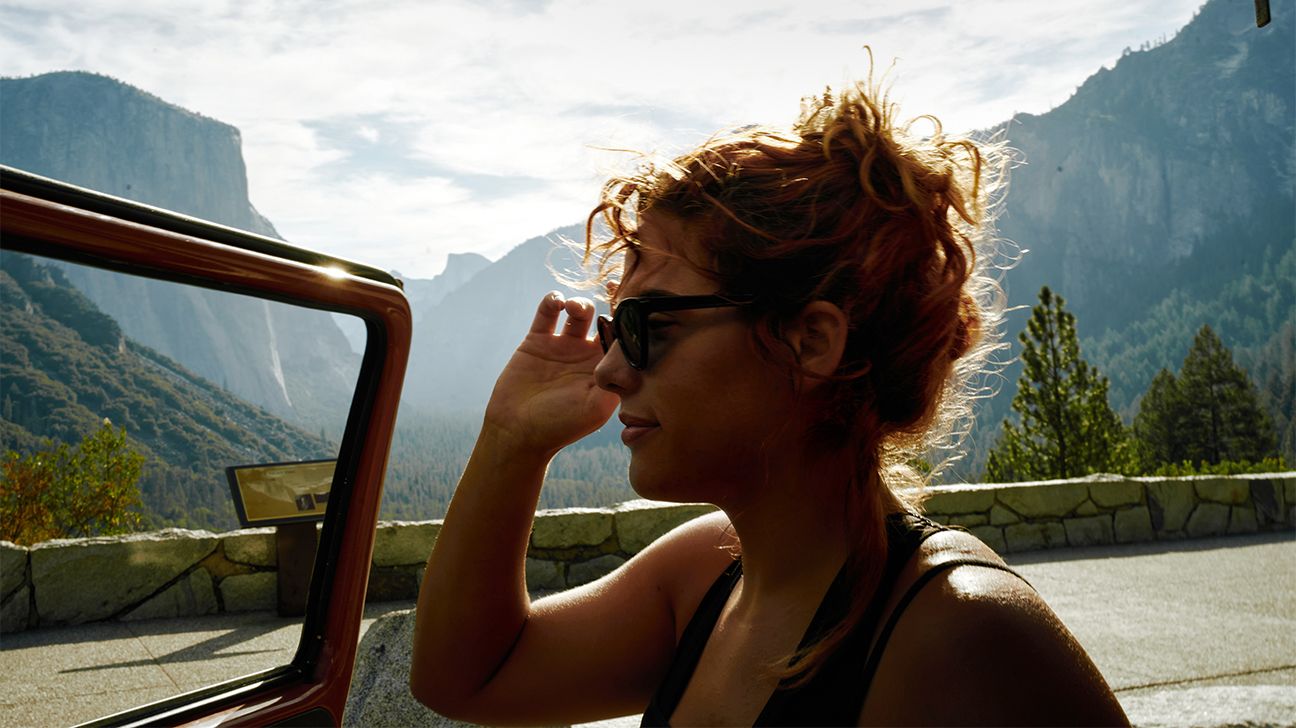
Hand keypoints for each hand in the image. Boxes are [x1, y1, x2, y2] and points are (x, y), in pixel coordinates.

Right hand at [483, 292, 618, 456]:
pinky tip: (556, 302)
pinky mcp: (537, 341)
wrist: (518, 431)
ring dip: (580, 303)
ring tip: (574, 309)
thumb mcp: (595, 409)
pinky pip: (547, 312)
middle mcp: (587, 355)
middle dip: (607, 304)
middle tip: (608, 292)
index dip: (629, 320)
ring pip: (578, 312)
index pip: (623, 338)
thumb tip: (630, 352)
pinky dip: (553, 300)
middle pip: (604, 319)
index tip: (633, 302)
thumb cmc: (560, 425)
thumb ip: (615, 382)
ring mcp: (562, 346)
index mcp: (605, 369)